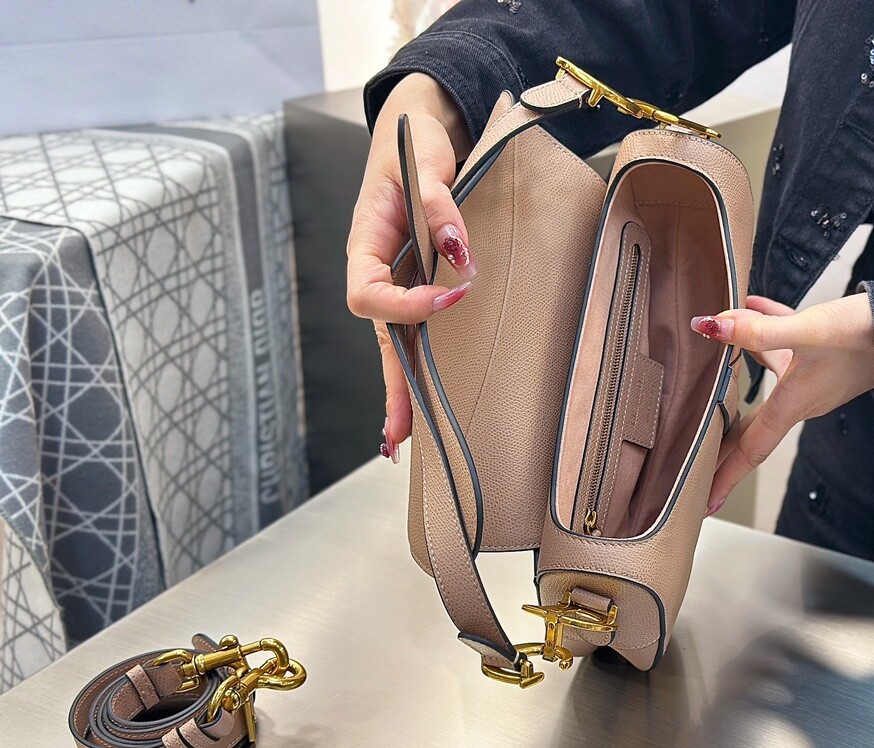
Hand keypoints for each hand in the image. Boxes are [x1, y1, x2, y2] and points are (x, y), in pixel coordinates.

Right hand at [346, 73, 474, 460]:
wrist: (417, 132)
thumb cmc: (415, 144)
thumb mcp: (425, 162)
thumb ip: (438, 202)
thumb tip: (459, 252)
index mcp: (364, 243)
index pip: (369, 292)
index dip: (406, 303)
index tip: (452, 294)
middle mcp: (376, 271)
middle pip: (379, 338)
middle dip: (391, 386)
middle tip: (398, 437)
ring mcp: (396, 282)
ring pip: (395, 345)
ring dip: (402, 392)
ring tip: (403, 441)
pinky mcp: (418, 285)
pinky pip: (416, 332)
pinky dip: (419, 368)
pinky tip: (423, 403)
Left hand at [691, 293, 873, 515]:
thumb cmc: (869, 334)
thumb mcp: (810, 330)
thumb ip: (760, 331)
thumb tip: (711, 326)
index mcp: (795, 405)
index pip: (750, 450)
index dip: (725, 476)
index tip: (704, 504)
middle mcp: (802, 399)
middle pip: (752, 426)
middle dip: (723, 442)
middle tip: (694, 456)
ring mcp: (813, 379)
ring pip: (763, 381)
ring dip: (734, 372)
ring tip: (707, 361)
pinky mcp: (824, 356)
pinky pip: (784, 346)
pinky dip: (763, 329)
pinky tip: (751, 304)